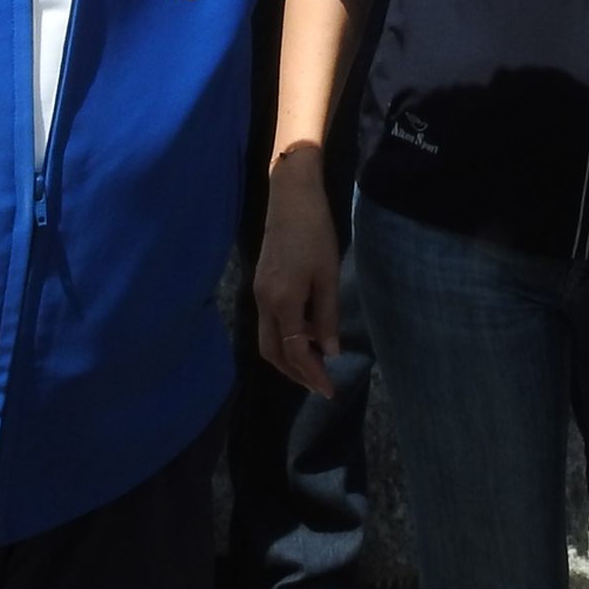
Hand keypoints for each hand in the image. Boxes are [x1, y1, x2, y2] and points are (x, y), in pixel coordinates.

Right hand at [253, 146, 341, 396]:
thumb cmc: (315, 233)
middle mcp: (264, 302)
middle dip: (295, 373)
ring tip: (314, 365)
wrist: (290, 197)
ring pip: (268, 339)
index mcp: (282, 302)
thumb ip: (326, 317)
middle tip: (319, 384)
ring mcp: (259, 293)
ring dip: (288, 358)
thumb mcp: (327, 277)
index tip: (330, 390)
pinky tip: (305, 335)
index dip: (312, 374)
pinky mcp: (261, 284)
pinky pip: (269, 323)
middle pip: (272, 352)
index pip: (295, 351)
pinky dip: (285, 338)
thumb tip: (328, 352)